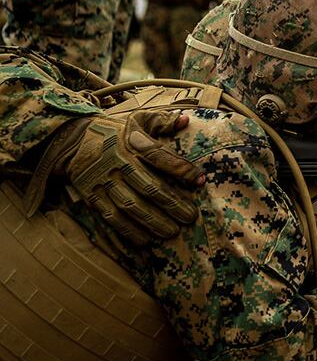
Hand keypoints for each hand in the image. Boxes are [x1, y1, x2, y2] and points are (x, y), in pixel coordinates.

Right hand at [34, 110, 203, 244]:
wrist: (72, 140)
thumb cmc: (115, 131)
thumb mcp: (137, 119)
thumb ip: (162, 121)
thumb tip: (186, 120)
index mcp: (130, 141)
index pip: (158, 155)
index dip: (180, 168)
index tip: (200, 180)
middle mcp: (116, 161)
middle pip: (147, 186)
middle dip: (171, 203)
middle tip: (190, 217)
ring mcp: (102, 180)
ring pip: (130, 205)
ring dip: (153, 221)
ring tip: (172, 232)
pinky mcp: (91, 196)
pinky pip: (111, 217)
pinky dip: (128, 231)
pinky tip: (146, 241)